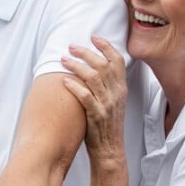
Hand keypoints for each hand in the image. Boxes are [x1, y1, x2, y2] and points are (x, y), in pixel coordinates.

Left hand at [61, 36, 127, 160]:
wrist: (110, 148)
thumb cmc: (107, 124)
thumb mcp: (113, 101)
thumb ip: (107, 85)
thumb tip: (94, 66)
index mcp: (121, 89)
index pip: (118, 61)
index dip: (106, 46)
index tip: (94, 37)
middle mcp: (116, 94)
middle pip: (103, 65)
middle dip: (86, 52)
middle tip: (71, 47)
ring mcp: (107, 104)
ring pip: (93, 77)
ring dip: (76, 66)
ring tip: (63, 60)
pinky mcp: (96, 115)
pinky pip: (85, 97)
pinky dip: (74, 86)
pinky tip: (64, 81)